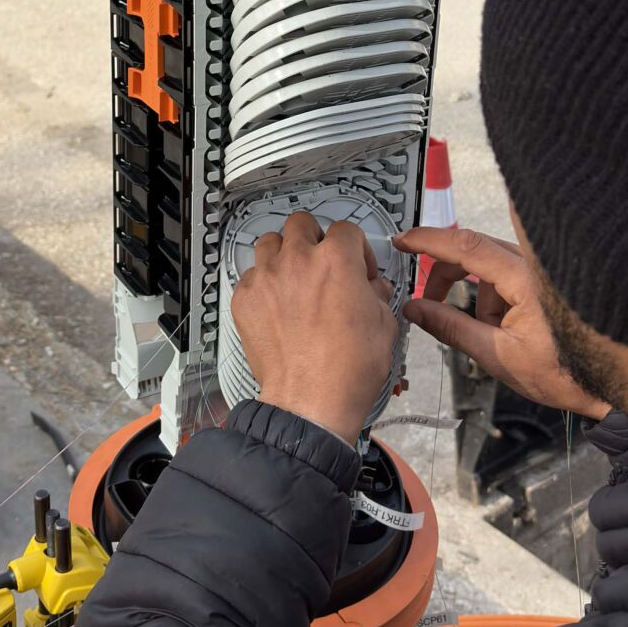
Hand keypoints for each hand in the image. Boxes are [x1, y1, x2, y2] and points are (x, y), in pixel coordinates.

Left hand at [231, 211, 396, 443]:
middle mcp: (297, 260)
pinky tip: (276, 305)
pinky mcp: (244, 300)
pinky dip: (262, 284)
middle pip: (301, 224)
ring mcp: (266, 278)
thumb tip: (371, 288)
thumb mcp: (383, 325)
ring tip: (293, 277)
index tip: (357, 267)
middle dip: (315, 239)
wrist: (311, 402)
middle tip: (321, 263)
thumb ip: (376, 295)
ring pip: (269, 242)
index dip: (355, 248)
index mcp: (336, 260)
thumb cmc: (347, 369)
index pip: (345, 229)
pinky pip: (250, 276)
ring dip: (283, 253)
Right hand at [393, 226, 608, 419]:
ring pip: (488, 266)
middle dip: (447, 277)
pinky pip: (505, 276)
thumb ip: (451, 328)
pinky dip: (495, 298)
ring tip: (492, 334)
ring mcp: (540, 269)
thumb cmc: (564, 372)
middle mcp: (533, 264)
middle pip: (472, 251)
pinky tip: (508, 328)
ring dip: (478, 296)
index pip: (465, 245)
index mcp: (523, 278)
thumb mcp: (497, 356)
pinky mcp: (543, 278)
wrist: (608, 383)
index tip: (403, 241)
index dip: (428, 240)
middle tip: (428, 302)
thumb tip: (416, 310)